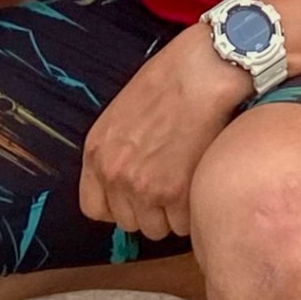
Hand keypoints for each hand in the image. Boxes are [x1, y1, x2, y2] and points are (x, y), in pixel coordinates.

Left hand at [79, 27, 248, 239]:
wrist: (206, 70)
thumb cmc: (173, 79)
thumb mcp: (124, 111)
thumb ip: (118, 150)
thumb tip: (130, 179)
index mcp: (97, 152)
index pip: (94, 209)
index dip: (120, 206)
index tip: (138, 197)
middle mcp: (115, 174)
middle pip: (130, 222)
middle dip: (151, 209)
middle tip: (172, 181)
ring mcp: (144, 187)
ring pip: (159, 229)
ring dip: (175, 213)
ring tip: (189, 178)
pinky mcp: (176, 194)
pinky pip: (185, 224)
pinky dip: (195, 209)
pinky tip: (202, 178)